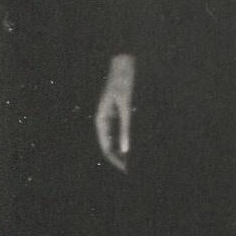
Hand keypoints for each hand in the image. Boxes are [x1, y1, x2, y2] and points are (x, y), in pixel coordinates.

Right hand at [95, 54, 134, 171]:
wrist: (123, 66)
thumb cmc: (123, 84)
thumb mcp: (125, 107)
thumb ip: (125, 128)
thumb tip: (125, 149)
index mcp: (101, 120)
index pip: (106, 146)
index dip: (114, 159)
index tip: (125, 169)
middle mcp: (103, 120)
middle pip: (109, 144)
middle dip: (118, 157)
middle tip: (132, 168)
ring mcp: (109, 116)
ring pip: (114, 138)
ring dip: (122, 149)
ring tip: (134, 159)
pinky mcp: (116, 111)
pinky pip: (119, 129)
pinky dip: (126, 138)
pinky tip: (134, 144)